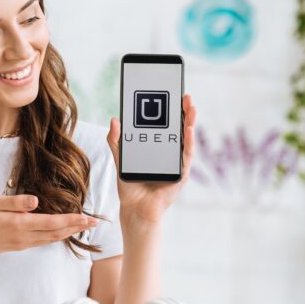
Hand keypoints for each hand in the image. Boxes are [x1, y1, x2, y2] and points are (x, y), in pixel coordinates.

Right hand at [0, 194, 97, 258]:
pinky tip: (61, 233)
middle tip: (94, 223)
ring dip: (69, 232)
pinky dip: (57, 237)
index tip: (87, 218)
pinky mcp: (18, 246)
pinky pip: (43, 241)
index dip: (72, 220)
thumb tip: (36, 201)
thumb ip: (14, 202)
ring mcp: (22, 243)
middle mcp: (24, 236)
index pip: (53, 222)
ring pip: (52, 239)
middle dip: (77, 227)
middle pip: (57, 232)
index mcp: (20, 224)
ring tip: (82, 227)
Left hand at [106, 94, 196, 224]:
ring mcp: (176, 163)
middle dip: (182, 112)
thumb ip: (117, 141)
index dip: (169, 111)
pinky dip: (188, 141)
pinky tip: (188, 128)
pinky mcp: (180, 174)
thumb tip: (114, 119)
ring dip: (189, 122)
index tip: (170, 95)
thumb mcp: (120, 159)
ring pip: (186, 139)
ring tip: (190, 106)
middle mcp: (169, 155)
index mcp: (157, 150)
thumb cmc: (130, 187)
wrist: (135, 209)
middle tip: (184, 95)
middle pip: (178, 130)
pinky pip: (186, 155)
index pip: (165, 127)